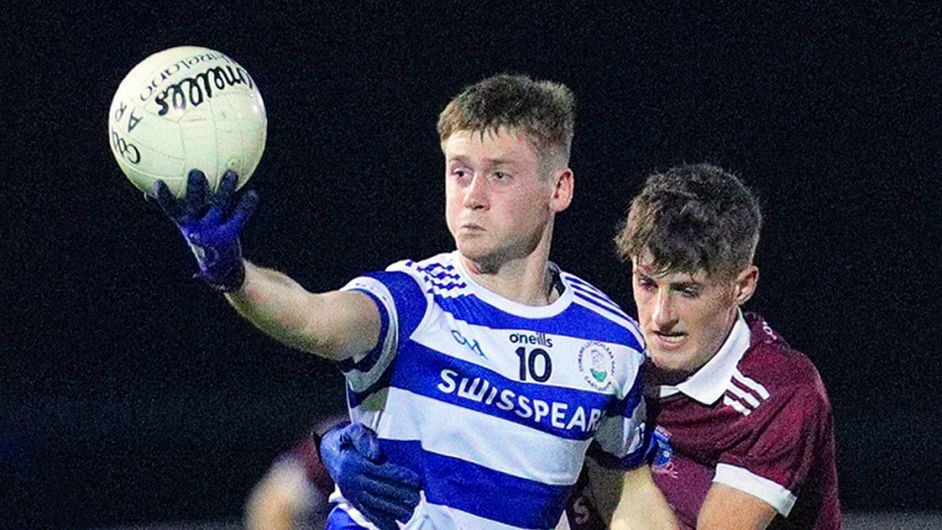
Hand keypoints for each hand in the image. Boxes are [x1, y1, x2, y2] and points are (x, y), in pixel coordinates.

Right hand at [155, 169, 257, 290]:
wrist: (219, 266)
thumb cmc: (200, 237)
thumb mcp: (185, 223)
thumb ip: (174, 205)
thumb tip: (147, 186)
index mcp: (184, 223)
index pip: (170, 208)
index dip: (164, 197)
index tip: (158, 183)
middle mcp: (197, 226)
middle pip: (195, 205)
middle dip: (195, 189)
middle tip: (196, 172)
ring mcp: (214, 230)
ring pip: (218, 206)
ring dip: (225, 190)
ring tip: (231, 173)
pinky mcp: (230, 234)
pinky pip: (238, 217)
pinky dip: (245, 206)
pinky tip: (253, 194)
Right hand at [320, 423, 421, 529]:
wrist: (327, 452)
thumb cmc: (346, 440)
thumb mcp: (351, 431)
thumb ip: (363, 437)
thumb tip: (376, 453)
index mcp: (355, 464)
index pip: (382, 471)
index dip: (400, 476)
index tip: (416, 480)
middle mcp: (353, 481)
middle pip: (381, 490)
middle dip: (402, 495)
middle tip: (418, 498)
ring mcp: (354, 494)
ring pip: (376, 505)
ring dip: (394, 510)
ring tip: (411, 512)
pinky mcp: (354, 502)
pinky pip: (368, 514)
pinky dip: (381, 522)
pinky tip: (395, 527)